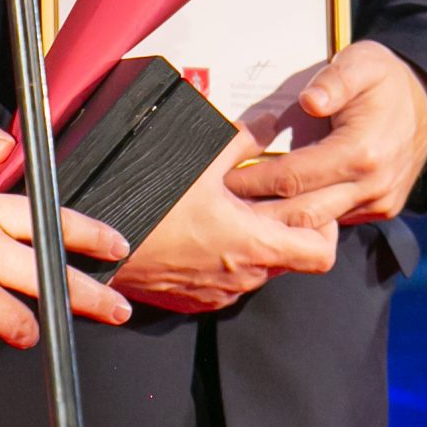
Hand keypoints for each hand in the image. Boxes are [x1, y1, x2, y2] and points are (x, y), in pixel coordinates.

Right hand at [110, 128, 338, 312]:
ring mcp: (220, 294)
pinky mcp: (196, 300)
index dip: (328, 228)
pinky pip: (230, 283)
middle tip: (277, 200)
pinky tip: (209, 233)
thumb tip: (266, 125)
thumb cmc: (148, 207)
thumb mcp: (196, 163)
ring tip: (238, 212)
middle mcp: (243, 278)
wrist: (98, 252)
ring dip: (259, 245)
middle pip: (294, 261)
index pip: (322, 253)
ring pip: (262, 272)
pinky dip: (231, 260)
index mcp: (253, 245)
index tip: (312, 205)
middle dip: (292, 230)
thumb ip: (239, 142)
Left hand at [226, 40, 426, 226]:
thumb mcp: (361, 62)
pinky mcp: (381, 209)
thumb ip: (335, 81)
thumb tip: (310, 102)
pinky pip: (337, 221)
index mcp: (362, 152)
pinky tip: (276, 209)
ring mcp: (379, 202)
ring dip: (280, 220)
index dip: (255, 180)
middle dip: (259, 210)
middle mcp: (373, 185)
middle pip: (303, 212)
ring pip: (319, 223)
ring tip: (242, 210)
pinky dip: (306, 218)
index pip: (294, 177)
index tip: (223, 178)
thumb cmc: (385, 79)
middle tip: (222, 203)